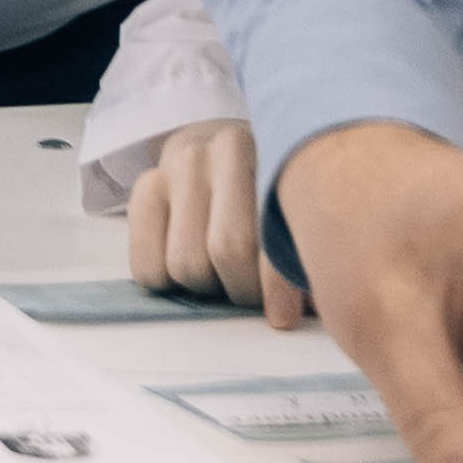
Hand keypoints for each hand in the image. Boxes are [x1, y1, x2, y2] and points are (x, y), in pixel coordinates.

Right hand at [121, 119, 284, 313]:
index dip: (277, 283)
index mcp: (269, 151)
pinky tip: (188, 265)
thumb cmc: (267, 186)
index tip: (284, 315)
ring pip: (186, 264)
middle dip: (243, 289)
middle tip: (253, 292)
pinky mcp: (146, 186)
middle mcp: (218, 149)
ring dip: (207, 286)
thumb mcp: (293, 202)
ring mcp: (177, 165)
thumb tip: (316, 304)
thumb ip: (303, 246)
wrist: (220, 147)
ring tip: (222, 273)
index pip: (268, 231)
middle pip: (227, 251)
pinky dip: (167, 282)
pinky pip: (148, 268)